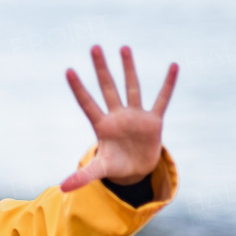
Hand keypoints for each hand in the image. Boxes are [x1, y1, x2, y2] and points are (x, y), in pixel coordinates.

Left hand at [61, 45, 177, 191]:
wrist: (136, 169)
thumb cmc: (115, 166)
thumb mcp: (99, 170)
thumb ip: (82, 176)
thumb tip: (62, 189)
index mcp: (102, 126)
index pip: (87, 103)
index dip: (78, 89)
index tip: (68, 70)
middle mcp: (117, 116)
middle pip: (108, 88)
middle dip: (101, 69)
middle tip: (94, 47)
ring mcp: (136, 116)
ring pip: (132, 87)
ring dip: (128, 68)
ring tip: (123, 48)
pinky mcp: (154, 120)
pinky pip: (162, 99)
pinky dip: (168, 84)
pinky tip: (173, 66)